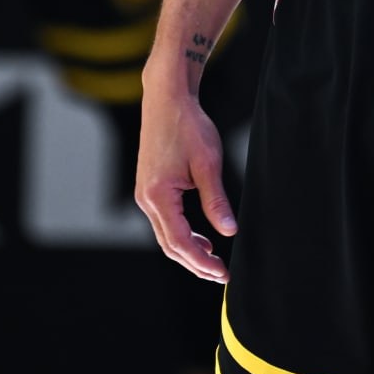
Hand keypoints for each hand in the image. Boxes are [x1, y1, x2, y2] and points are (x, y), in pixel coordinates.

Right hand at [136, 69, 235, 282]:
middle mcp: (145, 199)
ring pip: (166, 235)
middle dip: (195, 263)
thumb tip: (229, 231)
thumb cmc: (188, 125)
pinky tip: (202, 238)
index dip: (201, 262)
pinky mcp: (149, 187)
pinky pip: (164, 221)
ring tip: (214, 261)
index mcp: (158, 195)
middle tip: (221, 275)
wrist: (167, 98)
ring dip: (189, 251)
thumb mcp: (208, 163)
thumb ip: (217, 200)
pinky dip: (182, 234)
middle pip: (169, 245)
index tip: (222, 273)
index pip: (179, 242)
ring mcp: (144, 194)